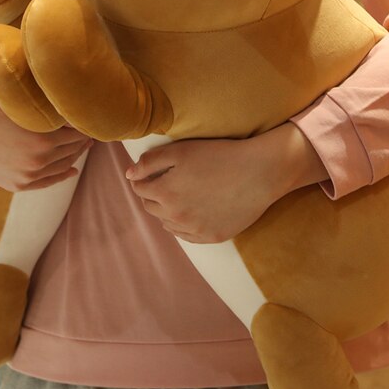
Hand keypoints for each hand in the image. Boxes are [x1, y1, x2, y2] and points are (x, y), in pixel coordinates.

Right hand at [0, 83, 91, 191]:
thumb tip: (73, 93)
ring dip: (75, 152)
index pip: (79, 128)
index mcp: (43, 136)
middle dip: (83, 135)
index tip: (90, 111)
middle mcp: (39, 158)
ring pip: (65, 163)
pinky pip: (50, 182)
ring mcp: (29, 174)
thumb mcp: (19, 101)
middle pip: (76, 146)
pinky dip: (63, 174)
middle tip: (90, 125)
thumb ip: (46, 102)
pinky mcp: (18, 184)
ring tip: (82, 141)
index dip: (86, 118)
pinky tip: (72, 168)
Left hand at [125, 123, 329, 243]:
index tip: (149, 172)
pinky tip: (191, 211)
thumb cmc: (219, 155)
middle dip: (152, 194)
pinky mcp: (212, 237)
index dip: (142, 178)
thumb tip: (129, 174)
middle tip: (163, 181)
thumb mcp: (181, 150)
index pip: (140, 189)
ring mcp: (194, 230)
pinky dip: (183, 225)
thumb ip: (150, 162)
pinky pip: (186, 236)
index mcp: (165, 193)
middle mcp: (176, 217)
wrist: (259, 172)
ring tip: (179, 195)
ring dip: (166, 211)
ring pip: (167, 223)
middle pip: (151, 207)